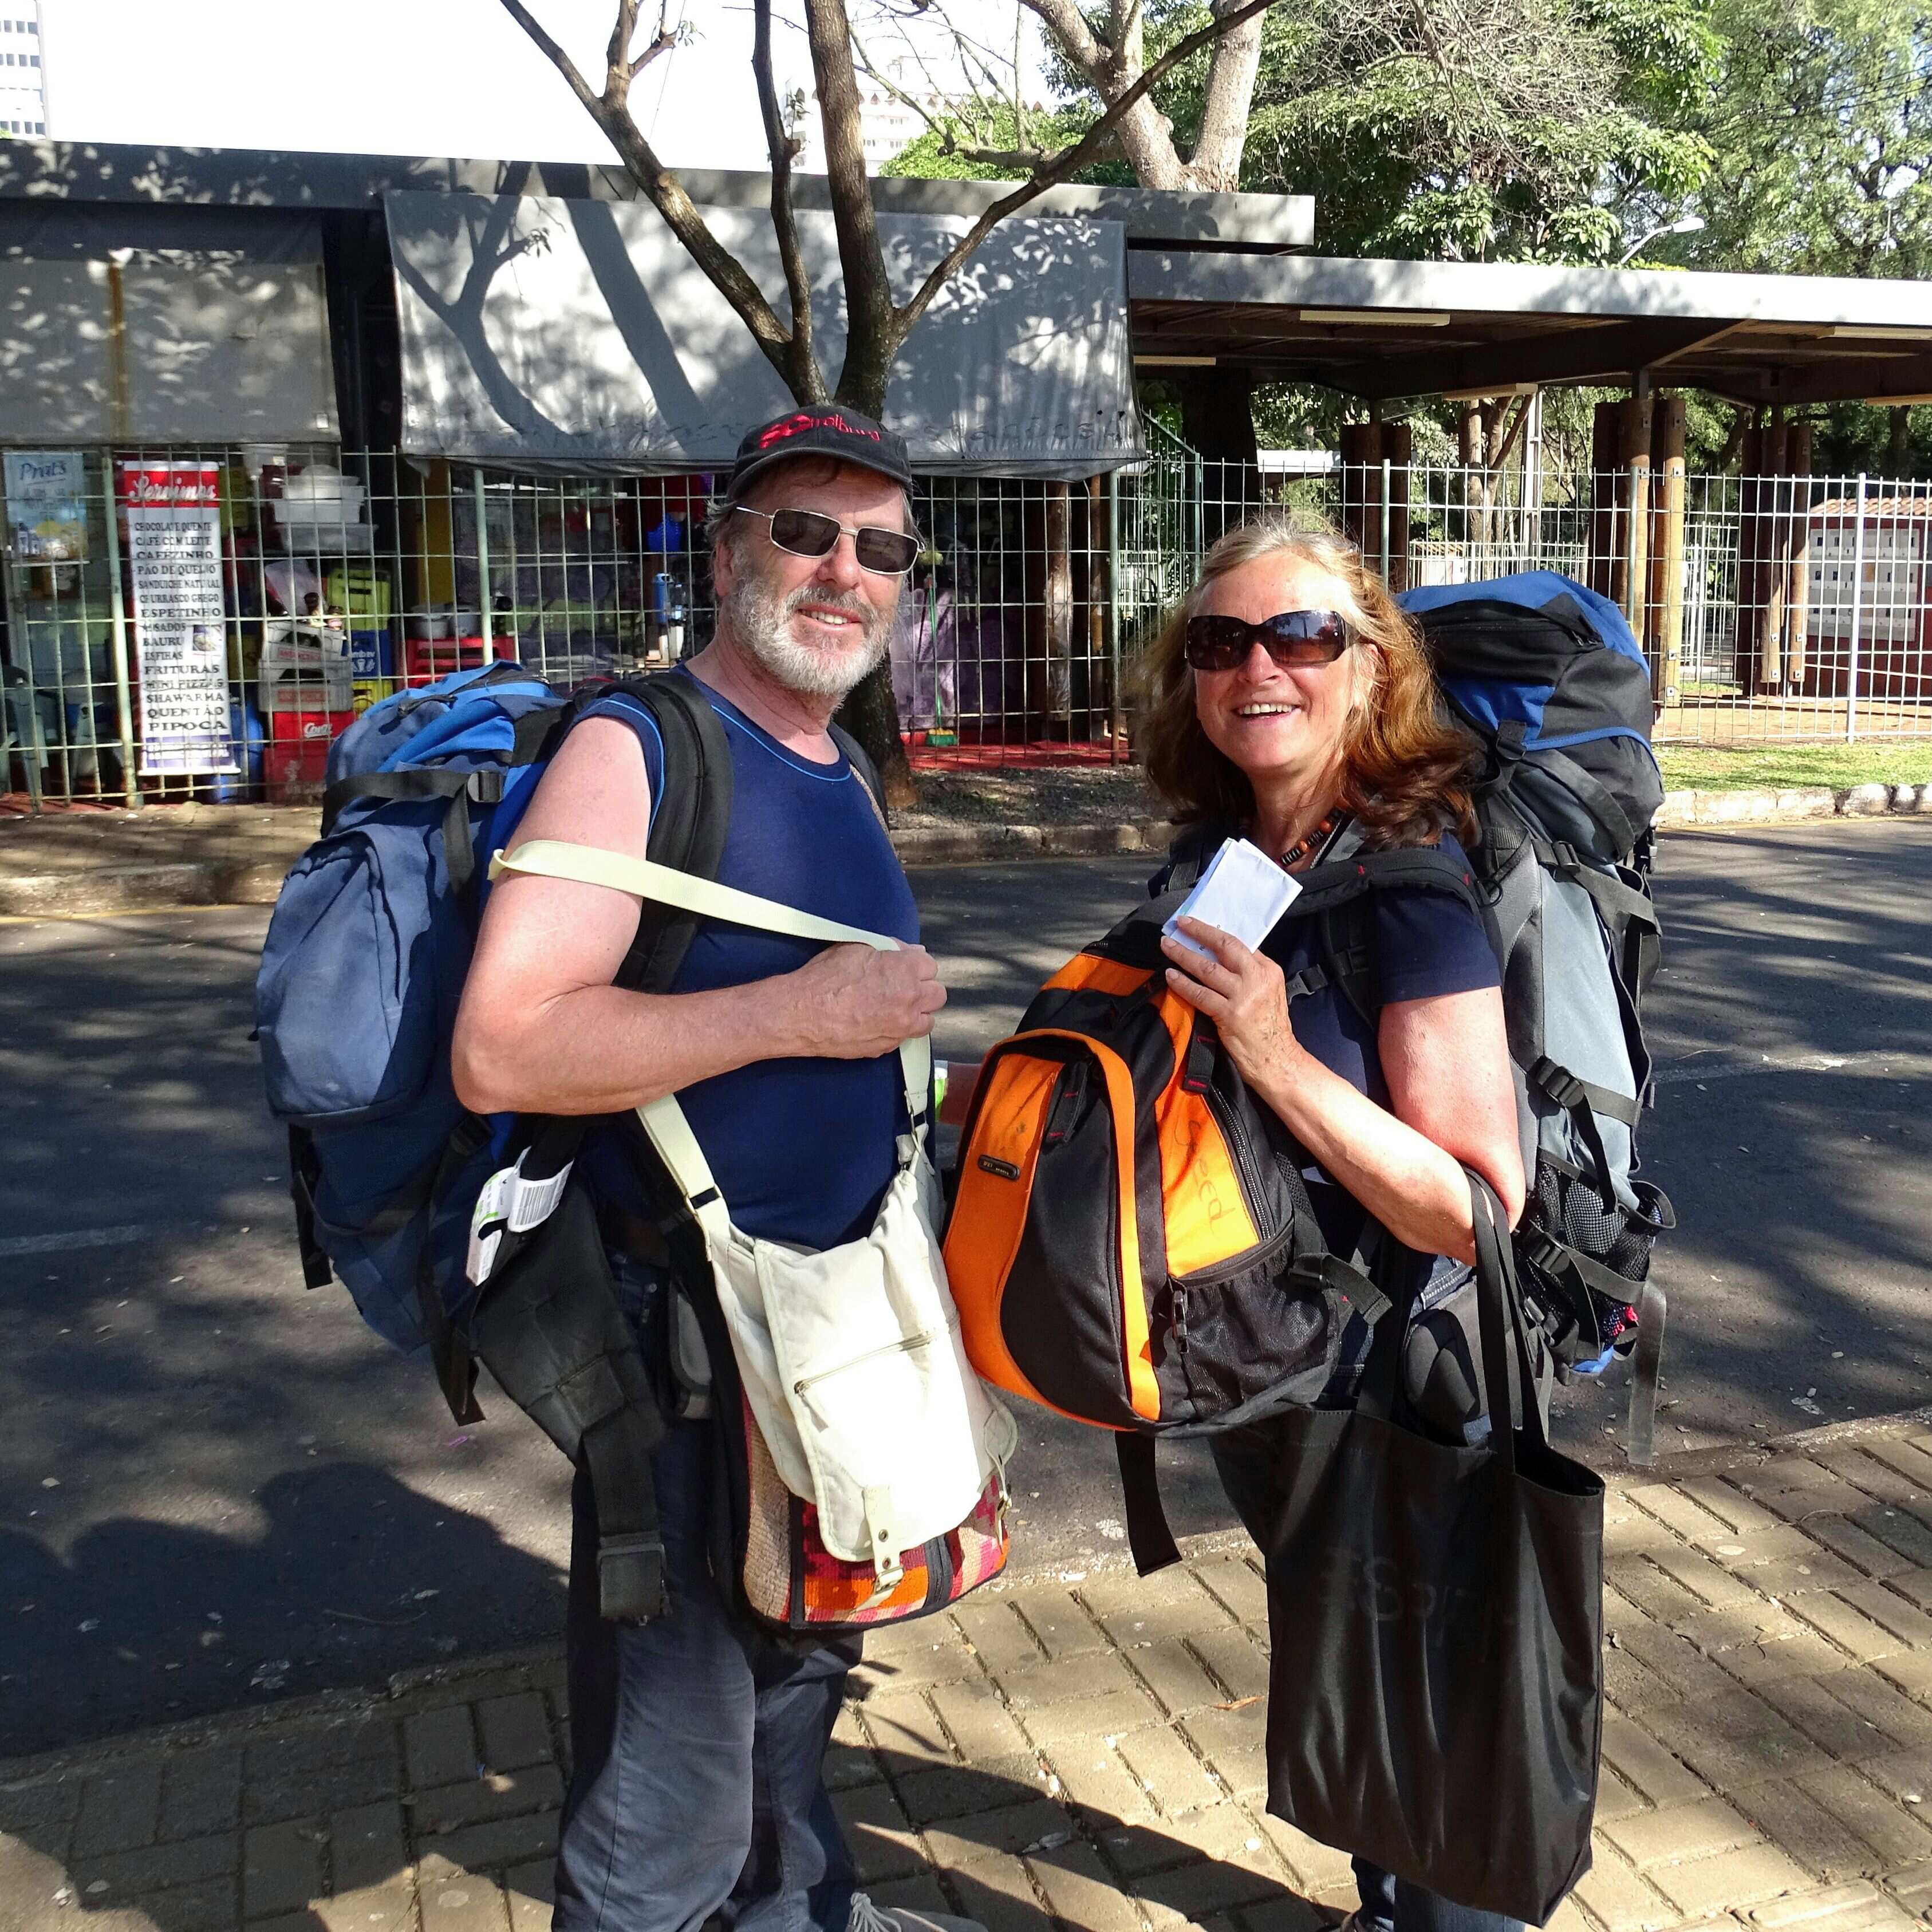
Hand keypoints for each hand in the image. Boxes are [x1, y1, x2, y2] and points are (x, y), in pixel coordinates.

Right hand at [783, 942, 945, 1059]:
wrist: (802, 1014)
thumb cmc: (824, 978)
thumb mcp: (856, 947)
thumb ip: (890, 949)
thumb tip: (911, 953)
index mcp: (904, 971)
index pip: (930, 965)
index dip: (915, 964)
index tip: (904, 966)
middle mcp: (909, 1000)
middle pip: (937, 994)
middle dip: (924, 987)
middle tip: (903, 985)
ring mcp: (901, 1027)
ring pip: (928, 1020)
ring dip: (917, 1012)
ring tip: (896, 1007)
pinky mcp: (888, 1046)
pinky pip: (905, 1037)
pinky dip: (899, 1029)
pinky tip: (880, 1022)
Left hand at [1159, 918, 1306, 1092]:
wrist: (1277, 1059)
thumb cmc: (1269, 1028)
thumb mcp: (1269, 992)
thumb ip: (1250, 974)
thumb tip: (1221, 957)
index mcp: (1268, 970)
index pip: (1239, 943)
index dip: (1214, 932)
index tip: (1196, 925)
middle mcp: (1257, 978)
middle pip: (1225, 947)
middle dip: (1200, 932)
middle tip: (1181, 924)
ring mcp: (1243, 996)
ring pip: (1208, 969)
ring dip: (1183, 955)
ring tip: (1167, 946)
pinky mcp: (1229, 1015)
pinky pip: (1200, 994)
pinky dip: (1182, 984)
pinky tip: (1170, 976)